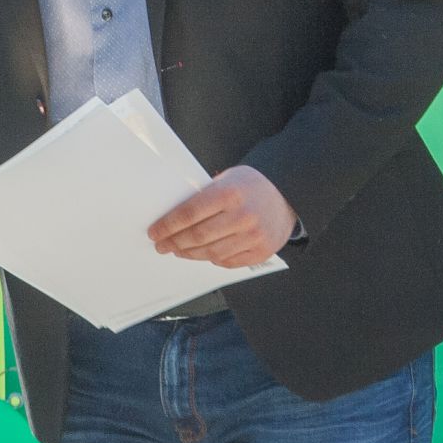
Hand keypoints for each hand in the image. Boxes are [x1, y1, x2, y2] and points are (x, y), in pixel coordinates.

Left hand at [147, 166, 296, 268]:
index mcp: (229, 194)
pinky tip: (202, 254)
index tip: (154, 232)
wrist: (287, 193)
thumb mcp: (226, 180)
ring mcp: (254, 236)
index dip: (167, 226)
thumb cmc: (250, 185)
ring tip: (178, 250)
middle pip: (198, 236)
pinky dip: (211, 259)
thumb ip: (203, 197)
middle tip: (162, 244)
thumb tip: (171, 216)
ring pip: (211, 252)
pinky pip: (229, 262)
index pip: (189, 214)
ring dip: (189, 254)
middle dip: (174, 242)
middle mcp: (242, 216)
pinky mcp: (262, 251)